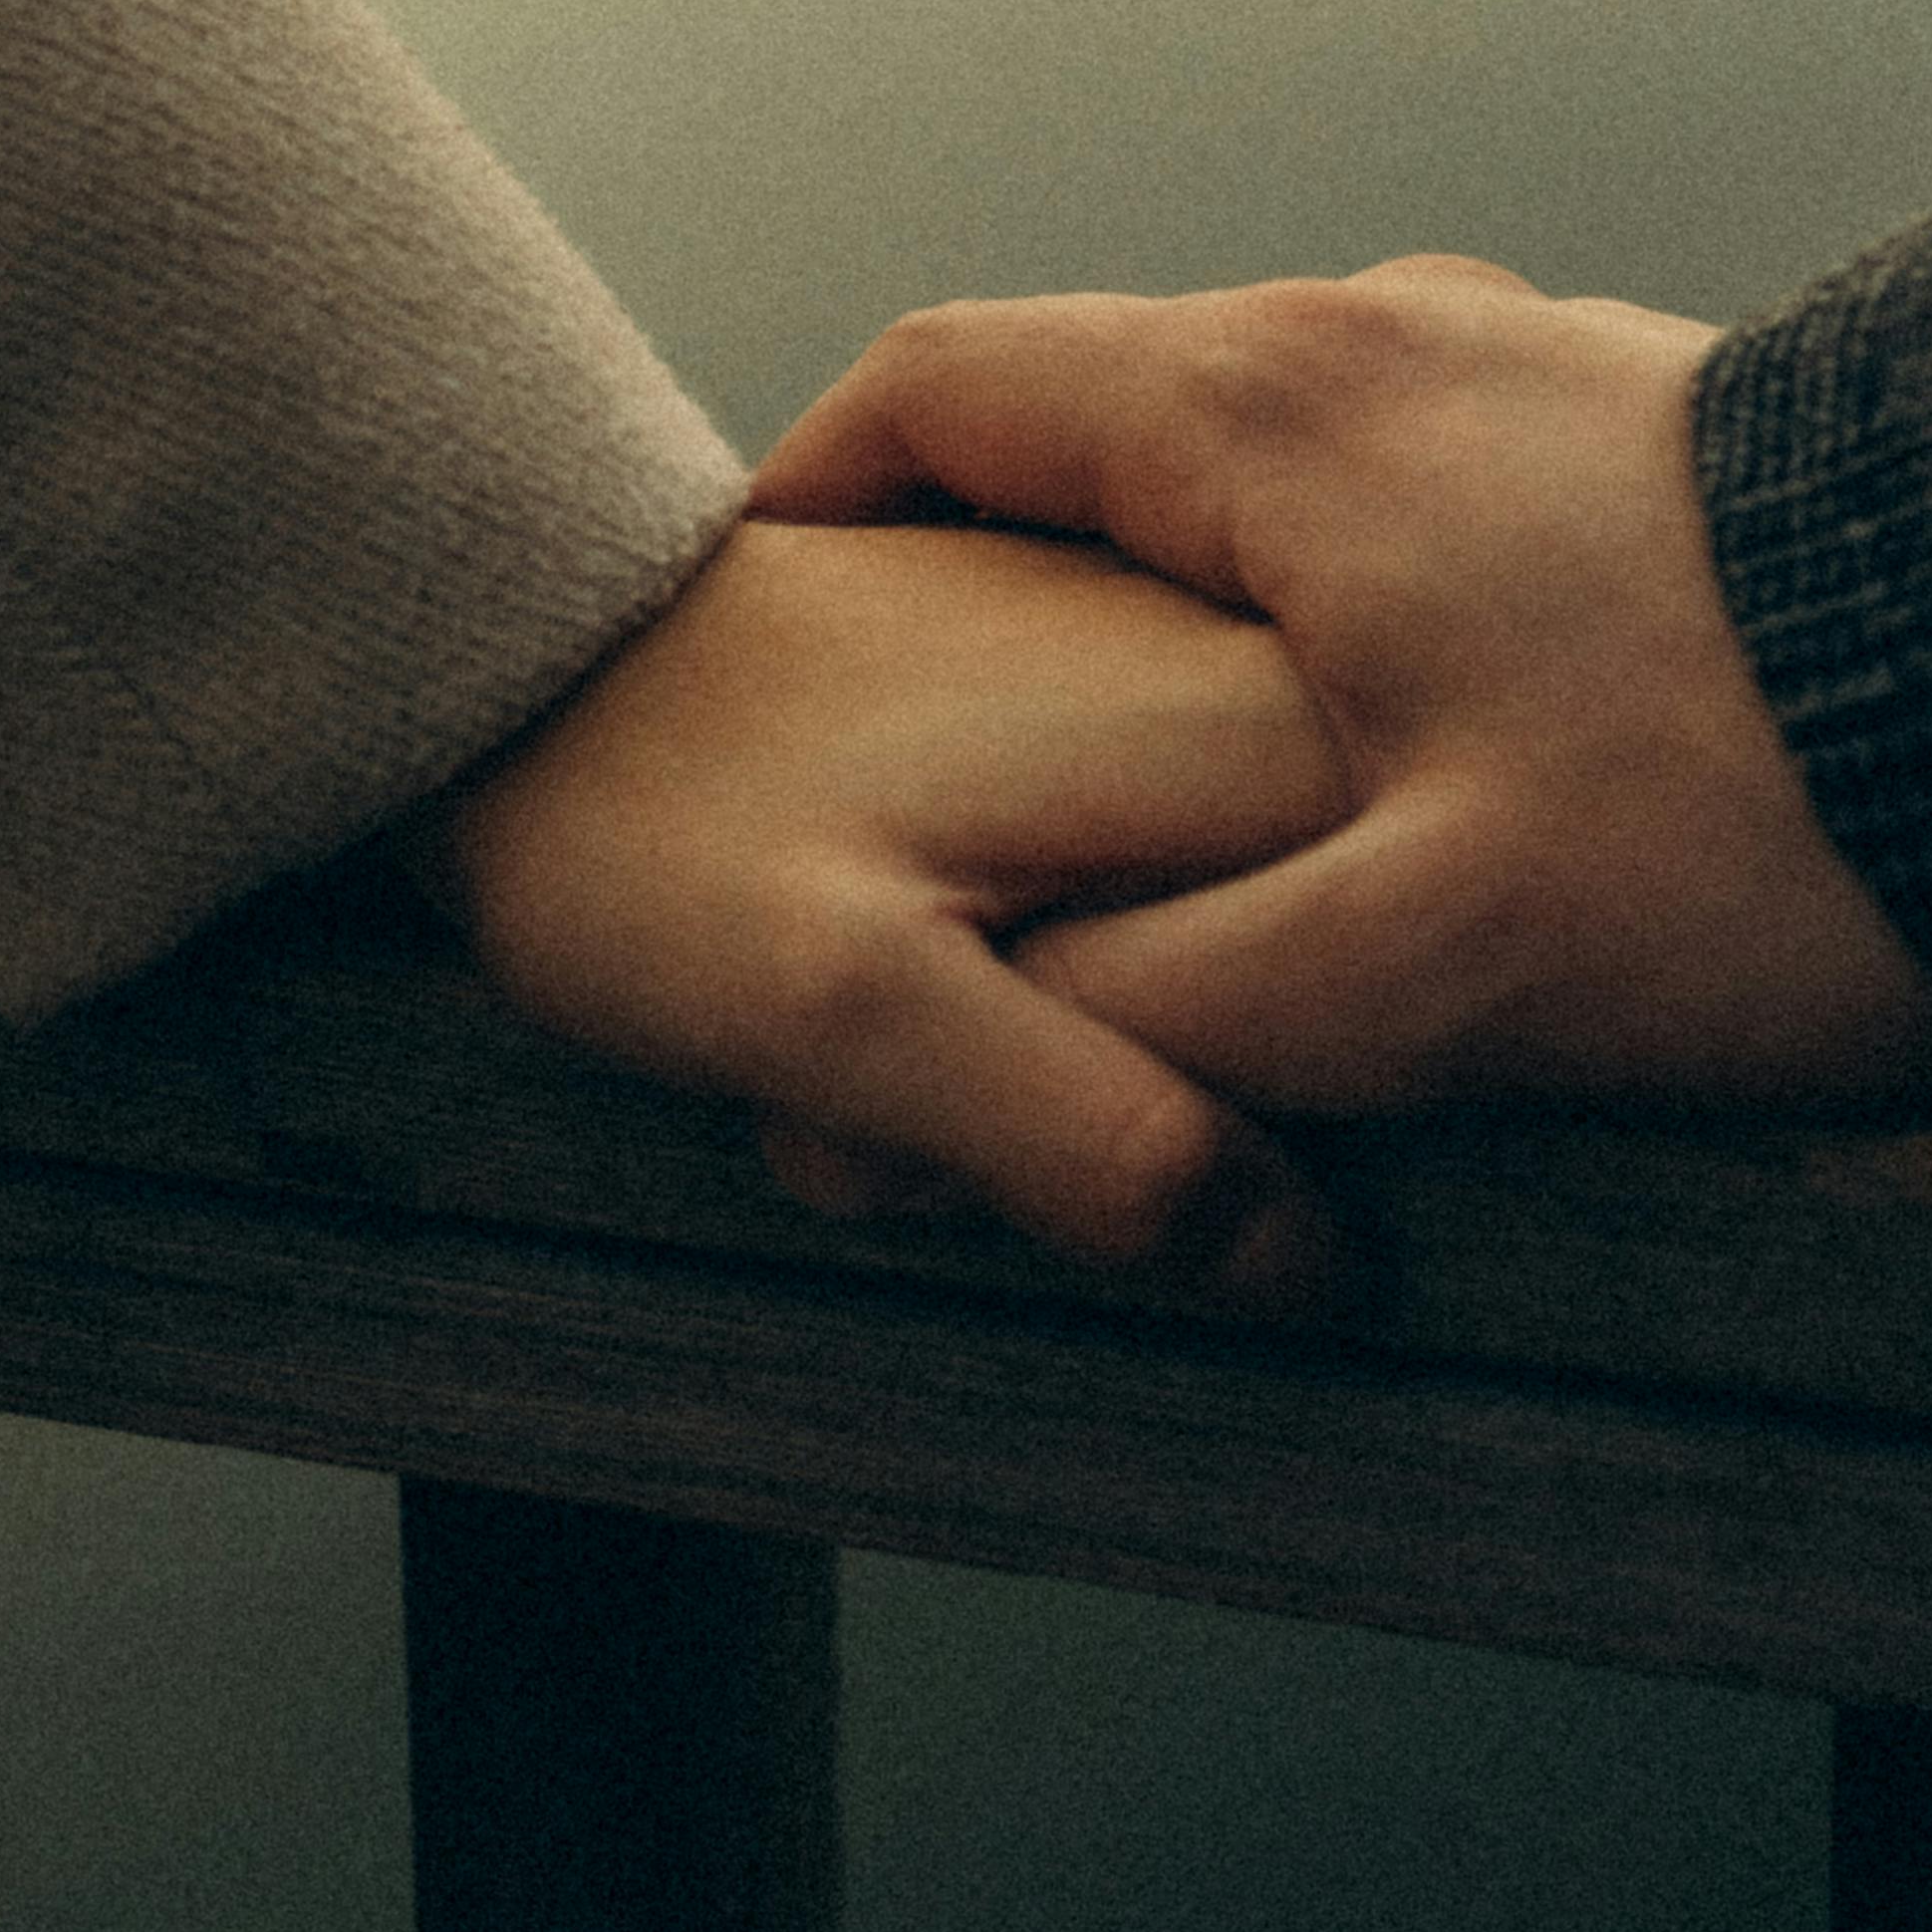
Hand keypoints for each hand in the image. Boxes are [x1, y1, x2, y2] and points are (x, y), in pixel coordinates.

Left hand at [427, 515, 1353, 1300]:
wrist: (518, 667)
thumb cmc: (649, 833)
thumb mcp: (840, 1016)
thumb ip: (1081, 1134)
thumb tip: (1302, 1264)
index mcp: (1256, 738)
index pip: (1414, 1003)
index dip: (1246, 1139)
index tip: (1014, 1106)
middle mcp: (1278, 674)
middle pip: (1335, 989)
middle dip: (1146, 1094)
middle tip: (921, 1072)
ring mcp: (1217, 667)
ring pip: (1249, 962)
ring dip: (1085, 1041)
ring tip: (903, 1005)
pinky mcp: (1142, 688)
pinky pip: (1177, 904)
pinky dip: (1058, 972)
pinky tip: (931, 947)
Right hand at [750, 260, 1931, 1117]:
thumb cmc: (1772, 826)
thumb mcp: (1427, 975)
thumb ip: (1163, 1029)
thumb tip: (951, 1102)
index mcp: (1280, 406)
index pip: (944, 387)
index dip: (810, 510)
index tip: (746, 631)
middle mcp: (1396, 338)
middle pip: (1104, 427)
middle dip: (990, 587)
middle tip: (920, 762)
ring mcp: (1543, 372)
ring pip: (1272, 475)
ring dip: (1177, 612)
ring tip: (1139, 800)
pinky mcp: (1670, 445)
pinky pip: (1417, 505)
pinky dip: (1332, 616)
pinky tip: (1387, 777)